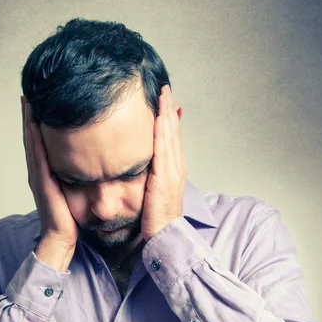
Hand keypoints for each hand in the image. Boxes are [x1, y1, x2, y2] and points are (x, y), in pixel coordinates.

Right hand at [21, 97, 78, 251]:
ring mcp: (37, 175)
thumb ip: (76, 175)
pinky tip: (34, 123)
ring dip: (29, 121)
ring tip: (28, 101)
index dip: (37, 122)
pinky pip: (37, 155)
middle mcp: (38, 171)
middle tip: (28, 93)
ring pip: (31, 142)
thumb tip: (89, 162)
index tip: (38, 102)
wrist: (61, 237)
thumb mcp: (74, 190)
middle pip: (31, 137)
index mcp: (45, 172)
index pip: (40, 141)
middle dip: (30, 115)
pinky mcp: (41, 181)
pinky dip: (34, 138)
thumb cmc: (70, 217)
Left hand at [140, 85, 187, 241]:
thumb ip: (151, 172)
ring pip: (170, 136)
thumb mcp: (155, 189)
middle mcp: (177, 166)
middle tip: (165, 87)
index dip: (169, 116)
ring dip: (167, 114)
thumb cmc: (157, 215)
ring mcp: (173, 171)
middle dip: (169, 108)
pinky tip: (159, 118)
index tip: (164, 98)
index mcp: (175, 168)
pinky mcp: (165, 177)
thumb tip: (144, 161)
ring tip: (163, 94)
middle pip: (174, 131)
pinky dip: (163, 132)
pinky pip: (164, 150)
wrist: (165, 234)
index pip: (172, 136)